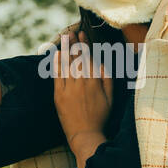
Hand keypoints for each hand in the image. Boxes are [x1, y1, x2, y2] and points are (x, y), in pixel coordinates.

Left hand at [53, 31, 112, 162]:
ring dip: (65, 49)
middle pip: (76, 58)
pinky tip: (56, 54)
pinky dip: (56, 64)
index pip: (89, 58)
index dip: (85, 45)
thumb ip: (107, 79)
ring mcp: (69, 89)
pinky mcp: (59, 96)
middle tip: (71, 32)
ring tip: (64, 38)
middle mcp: (81, 82)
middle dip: (74, 44)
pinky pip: (57, 76)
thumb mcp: (110, 98)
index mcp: (95, 82)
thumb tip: (102, 63)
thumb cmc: (101, 117)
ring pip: (66, 65)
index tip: (83, 35)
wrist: (85, 135)